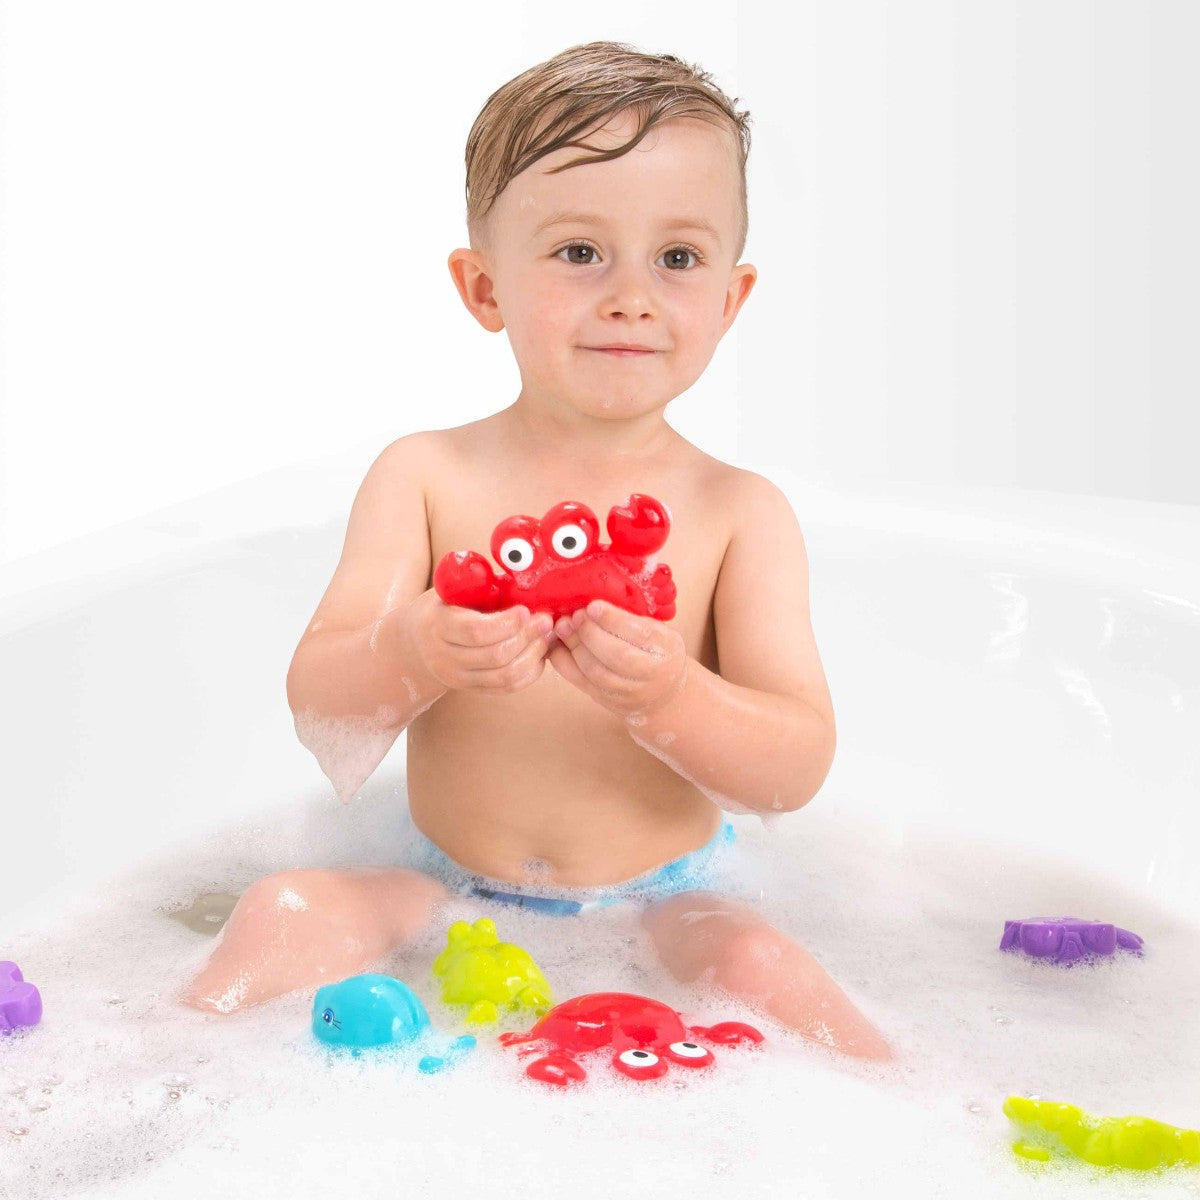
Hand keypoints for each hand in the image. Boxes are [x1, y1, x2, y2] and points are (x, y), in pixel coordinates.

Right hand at [408, 590, 554, 694]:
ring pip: (504, 676)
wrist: (418, 641)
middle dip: (526, 637)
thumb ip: (484, 586)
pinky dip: (529, 672)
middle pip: (494, 655)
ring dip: (532, 656)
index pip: (476, 631)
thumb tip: (525, 580)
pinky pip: (507, 687)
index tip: (526, 610)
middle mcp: (444, 657)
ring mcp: (457, 677)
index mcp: (438, 625)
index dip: (507, 623)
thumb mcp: (455, 590)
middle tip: (545, 621)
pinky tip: (538, 654)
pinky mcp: (471, 689)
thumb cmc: (444, 607)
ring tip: (545, 637)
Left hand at [547, 599, 687, 720]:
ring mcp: (630, 692)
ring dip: (575, 647)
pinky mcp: (609, 701)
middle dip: (589, 633)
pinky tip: (558, 646)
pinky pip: (582, 683)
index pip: (640, 634)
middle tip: (574, 616)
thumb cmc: (657, 652)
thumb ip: (631, 618)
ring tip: (563, 628)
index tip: (592, 605)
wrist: (664, 694)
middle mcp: (652, 673)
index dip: (612, 620)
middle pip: (617, 655)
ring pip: (597, 672)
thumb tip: (591, 603)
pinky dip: (565, 663)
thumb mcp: (657, 630)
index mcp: (667, 648)